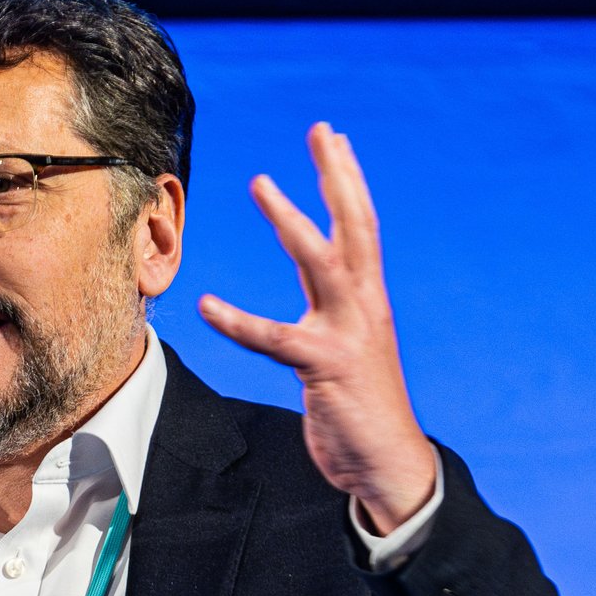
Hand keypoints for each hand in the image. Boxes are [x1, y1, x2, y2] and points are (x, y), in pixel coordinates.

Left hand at [198, 123, 436, 533]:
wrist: (388, 464)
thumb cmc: (364, 408)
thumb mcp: (351, 348)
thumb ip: (333, 311)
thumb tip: (318, 285)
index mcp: (369, 300)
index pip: (361, 227)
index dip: (347, 181)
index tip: (334, 139)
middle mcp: (364, 306)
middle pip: (355, 226)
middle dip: (337, 176)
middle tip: (322, 131)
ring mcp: (348, 334)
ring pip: (320, 263)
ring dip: (291, 221)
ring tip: (261, 183)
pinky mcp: (325, 368)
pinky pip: (274, 338)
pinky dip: (238, 322)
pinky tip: (206, 306)